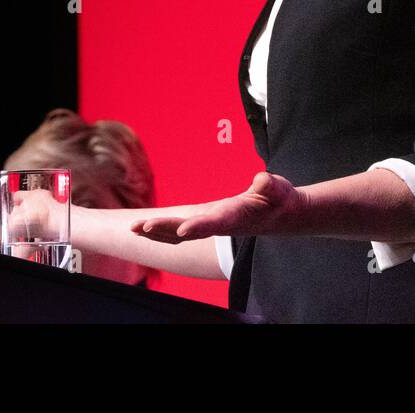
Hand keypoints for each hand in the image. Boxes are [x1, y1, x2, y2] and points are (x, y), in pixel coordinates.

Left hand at [130, 172, 306, 242]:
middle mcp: (220, 225)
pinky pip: (180, 231)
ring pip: (180, 234)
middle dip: (164, 230)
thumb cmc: (280, 200)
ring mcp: (212, 226)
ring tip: (133, 229)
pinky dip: (163, 231)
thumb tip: (263, 179)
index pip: (215, 223)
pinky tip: (146, 230)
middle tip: (139, 228)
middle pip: (189, 231)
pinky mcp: (208, 222)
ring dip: (157, 233)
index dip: (199, 227)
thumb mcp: (279, 190)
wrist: (281, 216)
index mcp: (236, 218)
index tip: (183, 229)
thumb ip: (271, 187)